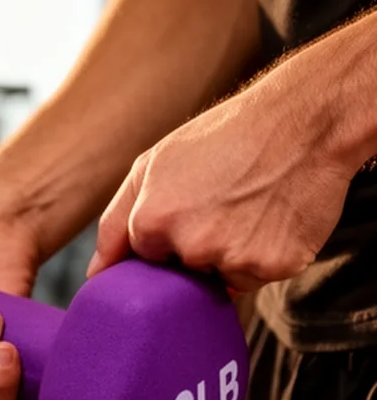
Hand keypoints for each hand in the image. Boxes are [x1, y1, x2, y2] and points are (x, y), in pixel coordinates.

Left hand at [88, 73, 354, 290]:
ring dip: (226, 256)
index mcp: (151, 221)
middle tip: (219, 207)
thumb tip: (96, 274)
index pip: (143, 259)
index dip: (164, 238)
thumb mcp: (152, 166)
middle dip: (193, 250)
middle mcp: (189, 246)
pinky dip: (259, 258)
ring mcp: (232, 258)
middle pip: (178, 274)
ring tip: (245, 209)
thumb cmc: (223, 138)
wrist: (303, 120)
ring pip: (216, 279)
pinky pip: (253, 279)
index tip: (186, 211)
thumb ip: (115, 222)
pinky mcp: (272, 266)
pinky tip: (268, 220)